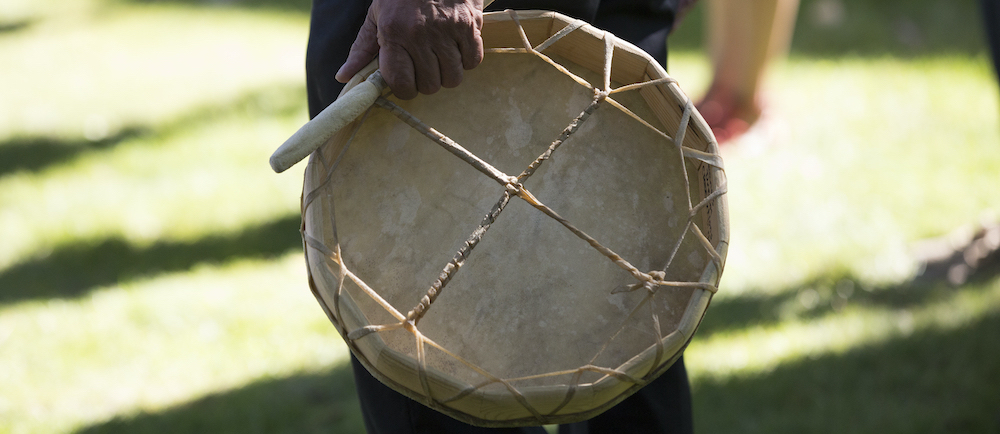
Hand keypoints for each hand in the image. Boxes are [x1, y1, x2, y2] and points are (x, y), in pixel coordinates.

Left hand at [335, 0, 484, 99]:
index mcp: (393, 33)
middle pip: (429, 85)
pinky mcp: (469, 26)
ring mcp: (447, 31)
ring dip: (447, 73)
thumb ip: (362, 49)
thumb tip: (344, 76)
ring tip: (440, 57)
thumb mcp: (377, 16)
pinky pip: (472, 62)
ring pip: (452, 78)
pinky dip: (466, 60)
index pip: (401, 83)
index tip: (406, 81)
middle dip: (426, 82)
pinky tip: (456, 48)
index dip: (405, 89)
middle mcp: (420, 35)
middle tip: (423, 66)